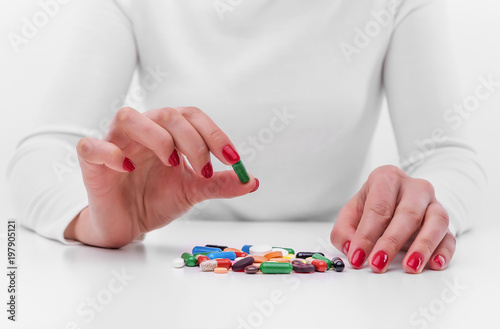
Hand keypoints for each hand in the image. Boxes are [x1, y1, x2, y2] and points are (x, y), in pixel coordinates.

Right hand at [64, 106, 257, 247]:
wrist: (127, 224)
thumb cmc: (156, 200)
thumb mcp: (193, 192)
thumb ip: (218, 184)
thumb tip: (250, 180)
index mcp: (168, 132)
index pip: (192, 116)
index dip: (214, 133)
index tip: (232, 159)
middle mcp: (143, 131)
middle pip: (167, 114)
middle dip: (192, 140)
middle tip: (204, 170)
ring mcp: (115, 143)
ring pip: (128, 116)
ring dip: (156, 136)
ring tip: (171, 163)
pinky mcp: (92, 163)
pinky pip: (92, 146)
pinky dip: (110, 153)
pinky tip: (129, 169)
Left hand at [330, 165, 455, 273]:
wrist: (397, 200)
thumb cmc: (373, 206)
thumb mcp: (351, 214)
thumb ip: (343, 231)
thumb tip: (350, 247)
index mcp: (387, 178)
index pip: (378, 208)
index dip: (366, 234)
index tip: (357, 256)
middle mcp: (414, 187)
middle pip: (407, 214)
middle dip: (391, 242)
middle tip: (378, 264)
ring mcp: (433, 204)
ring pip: (436, 221)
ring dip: (423, 246)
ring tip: (410, 266)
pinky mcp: (446, 223)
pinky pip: (449, 237)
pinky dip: (444, 251)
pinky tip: (434, 264)